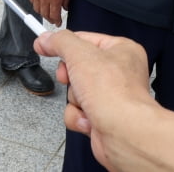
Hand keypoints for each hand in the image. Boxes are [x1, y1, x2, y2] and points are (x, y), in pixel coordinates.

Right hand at [30, 0, 70, 25]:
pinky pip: (32, 0)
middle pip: (45, 14)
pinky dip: (36, 4)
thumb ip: (66, 0)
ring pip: (37, 9)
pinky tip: (39, 3)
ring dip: (42, 12)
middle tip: (52, 19)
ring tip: (46, 12)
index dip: (56, 21)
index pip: (54, 15)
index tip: (57, 22)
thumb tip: (65, 7)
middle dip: (49, 19)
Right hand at [33, 30, 173, 171]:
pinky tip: (92, 122)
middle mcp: (120, 73)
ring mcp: (113, 99)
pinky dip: (80, 119)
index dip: (65, 45)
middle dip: (71, 78)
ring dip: (75, 101)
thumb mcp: (81, 52)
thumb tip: (45, 38)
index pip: (85, 40)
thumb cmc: (116, 94)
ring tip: (90, 105)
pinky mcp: (105, 123)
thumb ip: (60, 40)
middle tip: (73, 79)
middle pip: (77, 68)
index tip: (46, 45)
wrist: (128, 135)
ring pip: (74, 94)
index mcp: (122, 50)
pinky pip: (78, 115)